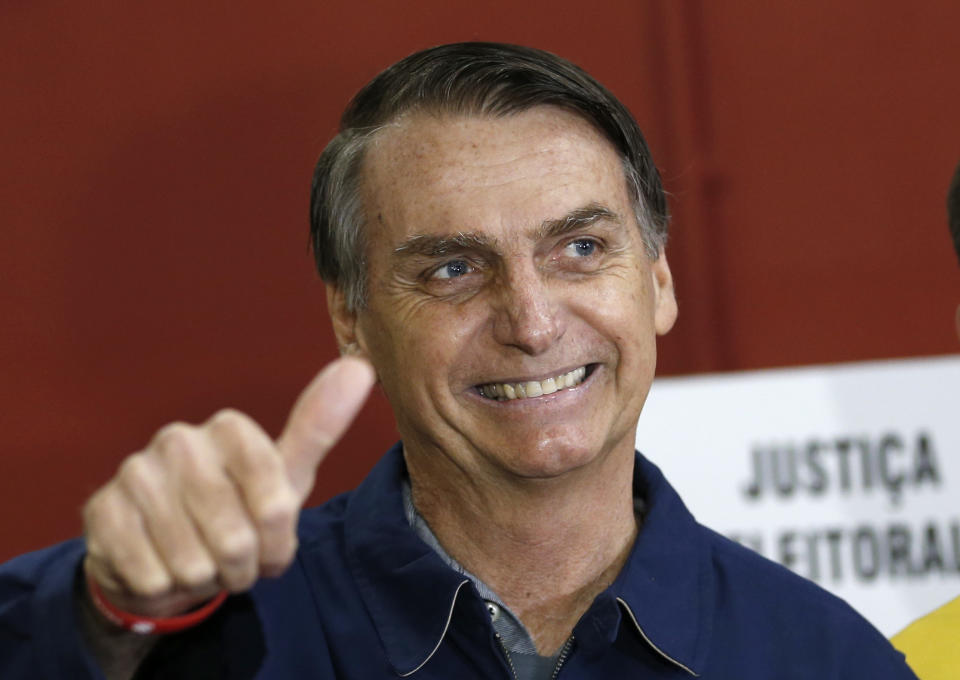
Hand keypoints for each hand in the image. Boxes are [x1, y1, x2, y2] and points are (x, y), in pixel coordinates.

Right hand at [82, 356, 374, 617]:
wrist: (166, 551)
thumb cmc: (238, 510)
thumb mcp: (285, 478)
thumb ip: (319, 428)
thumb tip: (359, 367)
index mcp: (230, 428)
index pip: (274, 502)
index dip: (278, 540)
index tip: (273, 541)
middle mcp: (179, 440)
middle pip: (235, 536)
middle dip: (243, 566)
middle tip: (236, 560)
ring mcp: (135, 473)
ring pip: (192, 562)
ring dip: (205, 579)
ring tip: (201, 562)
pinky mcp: (101, 511)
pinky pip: (151, 575)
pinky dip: (166, 587)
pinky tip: (162, 567)